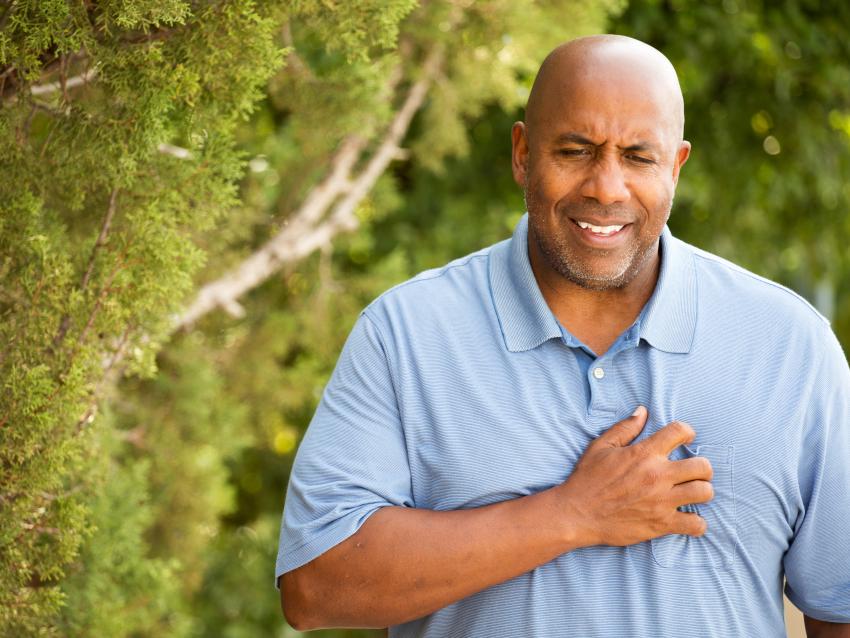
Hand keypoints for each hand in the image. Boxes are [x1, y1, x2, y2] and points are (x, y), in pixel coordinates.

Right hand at [555, 406, 713, 546]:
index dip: (687, 432)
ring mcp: (662, 501)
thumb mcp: (601, 447)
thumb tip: (643, 411)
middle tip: (693, 471)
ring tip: (692, 493)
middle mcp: (658, 475)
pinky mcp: (662, 524)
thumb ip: (625, 428)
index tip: (685, 438)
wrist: (577, 513)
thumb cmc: (587, 479)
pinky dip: (696, 523)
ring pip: (704, 492)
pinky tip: (687, 518)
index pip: (679, 432)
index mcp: (644, 453)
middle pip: (702, 466)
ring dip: (702, 491)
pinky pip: (695, 524)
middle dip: (702, 467)